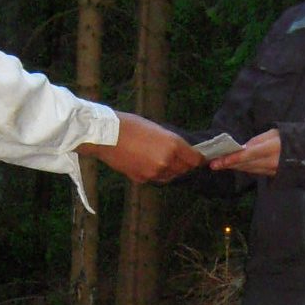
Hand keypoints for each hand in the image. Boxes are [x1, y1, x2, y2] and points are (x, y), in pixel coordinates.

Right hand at [80, 114, 203, 183]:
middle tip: (179, 159)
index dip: (198, 160)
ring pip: (170, 177)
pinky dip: (155, 174)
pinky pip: (155, 179)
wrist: (106, 136)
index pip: (195, 160)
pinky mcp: (142, 179)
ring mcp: (154, 172)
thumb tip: (180, 151)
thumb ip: (171, 142)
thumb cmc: (130, 125)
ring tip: (160, 160)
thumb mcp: (157, 129)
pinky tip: (145, 163)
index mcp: (173, 145)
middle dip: (183, 165)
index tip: (198, 159)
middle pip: (184, 170)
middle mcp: (167, 161)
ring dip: (169, 171)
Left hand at [209, 127, 280, 175]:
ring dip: (234, 167)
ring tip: (219, 164)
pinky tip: (234, 166)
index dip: (232, 159)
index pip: (247, 155)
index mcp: (271, 148)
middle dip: (228, 164)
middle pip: (245, 165)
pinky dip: (243, 168)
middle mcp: (270, 162)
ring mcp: (272, 170)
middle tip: (213, 163)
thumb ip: (258, 140)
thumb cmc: (290, 138)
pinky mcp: (272, 175)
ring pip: (248, 169)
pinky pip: (254, 171)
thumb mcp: (274, 133)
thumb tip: (243, 147)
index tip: (218, 162)